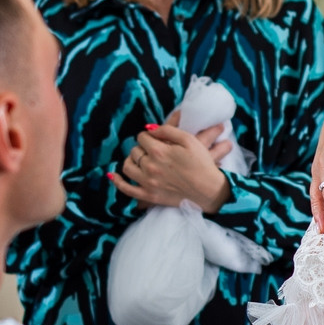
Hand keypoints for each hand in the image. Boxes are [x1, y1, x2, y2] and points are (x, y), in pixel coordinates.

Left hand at [110, 110, 231, 208]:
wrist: (209, 190)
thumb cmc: (201, 164)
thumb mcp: (189, 140)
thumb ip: (168, 130)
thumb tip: (149, 129)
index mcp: (158, 151)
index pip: (142, 137)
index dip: (149, 136)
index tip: (156, 139)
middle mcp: (149, 166)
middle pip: (135, 150)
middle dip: (142, 147)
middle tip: (152, 150)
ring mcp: (147, 182)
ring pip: (128, 166)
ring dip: (131, 160)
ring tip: (140, 160)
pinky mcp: (149, 196)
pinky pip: (127, 189)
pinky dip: (118, 182)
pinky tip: (114, 175)